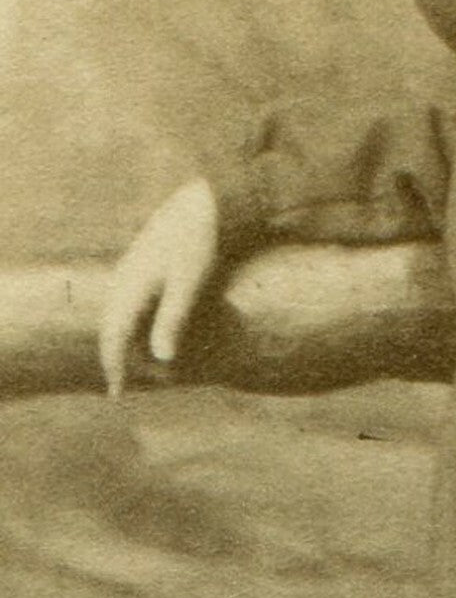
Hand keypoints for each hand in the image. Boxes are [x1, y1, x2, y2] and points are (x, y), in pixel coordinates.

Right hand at [100, 177, 217, 396]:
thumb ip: (172, 321)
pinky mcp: (139, 266)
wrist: (201, 203)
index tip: (117, 394)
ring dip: (126, 344)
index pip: (113, 336)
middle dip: (119, 359)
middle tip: (127, 387)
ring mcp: (129, 271)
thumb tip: (161, 359)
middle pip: (110, 329)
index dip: (114, 367)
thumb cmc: (198, 244)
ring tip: (141, 366)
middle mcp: (122, 280)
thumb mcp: (189, 286)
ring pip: (117, 317)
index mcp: (130, 287)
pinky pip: (126, 304)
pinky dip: (132, 326)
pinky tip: (143, 334)